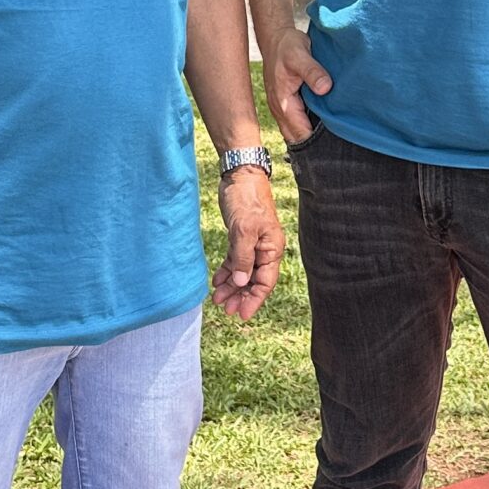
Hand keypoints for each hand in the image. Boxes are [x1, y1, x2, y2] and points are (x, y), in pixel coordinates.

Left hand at [211, 175, 284, 320]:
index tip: (241, 314)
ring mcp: (253, 243)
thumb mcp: (244, 229)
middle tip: (226, 310)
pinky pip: (235, 260)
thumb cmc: (246, 198)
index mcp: (272, 248)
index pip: (265, 281)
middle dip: (241, 295)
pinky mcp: (241, 237)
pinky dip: (227, 271)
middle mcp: (265, 248)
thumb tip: (241, 282)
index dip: (254, 299)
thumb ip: (243, 257)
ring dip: (232, 286)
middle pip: (254, 279)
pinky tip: (217, 281)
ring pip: (243, 271)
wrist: (240, 174)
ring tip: (218, 299)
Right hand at [262, 25, 331, 143]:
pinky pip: (297, 123)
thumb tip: (326, 88)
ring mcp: (282, 109)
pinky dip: (309, 126)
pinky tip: (325, 123)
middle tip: (340, 145)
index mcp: (283, 104)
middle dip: (316, 144)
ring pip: (296, 133)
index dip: (318, 142)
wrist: (276, 39)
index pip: (301, 135)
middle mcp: (280, 111)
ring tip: (335, 137)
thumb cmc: (287, 46)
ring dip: (312, 135)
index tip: (338, 142)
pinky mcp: (286, 104)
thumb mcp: (300, 55)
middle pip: (298, 139)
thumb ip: (312, 72)